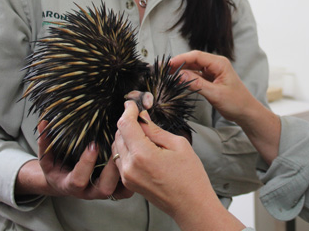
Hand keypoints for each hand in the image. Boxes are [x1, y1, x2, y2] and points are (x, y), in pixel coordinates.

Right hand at [26, 120, 130, 199]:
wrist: (64, 181)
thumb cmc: (57, 167)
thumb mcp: (47, 156)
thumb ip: (45, 142)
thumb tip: (43, 123)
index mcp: (70, 185)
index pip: (78, 180)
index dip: (85, 164)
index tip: (92, 145)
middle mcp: (88, 192)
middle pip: (103, 189)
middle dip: (111, 169)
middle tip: (117, 147)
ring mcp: (103, 192)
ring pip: (119, 190)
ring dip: (126, 171)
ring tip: (130, 150)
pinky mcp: (115, 190)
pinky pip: (128, 188)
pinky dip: (133, 174)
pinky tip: (136, 156)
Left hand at [112, 101, 243, 229]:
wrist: (191, 205)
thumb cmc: (190, 176)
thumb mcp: (178, 145)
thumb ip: (155, 130)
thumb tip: (142, 117)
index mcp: (143, 154)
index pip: (125, 124)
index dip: (128, 110)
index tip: (133, 103)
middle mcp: (130, 166)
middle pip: (118, 134)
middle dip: (128, 122)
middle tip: (141, 116)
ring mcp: (127, 176)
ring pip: (117, 146)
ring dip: (126, 136)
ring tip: (144, 133)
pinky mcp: (128, 182)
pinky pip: (120, 159)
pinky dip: (127, 148)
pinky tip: (142, 147)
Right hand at [169, 50, 281, 164]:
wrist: (246, 112)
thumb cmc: (236, 102)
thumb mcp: (215, 94)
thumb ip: (197, 84)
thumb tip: (180, 75)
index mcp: (219, 63)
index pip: (196, 56)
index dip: (181, 59)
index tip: (168, 65)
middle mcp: (216, 65)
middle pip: (193, 60)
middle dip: (178, 64)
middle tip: (163, 69)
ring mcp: (213, 72)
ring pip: (193, 68)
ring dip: (181, 70)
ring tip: (167, 74)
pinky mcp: (211, 80)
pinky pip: (196, 75)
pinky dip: (187, 77)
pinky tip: (177, 80)